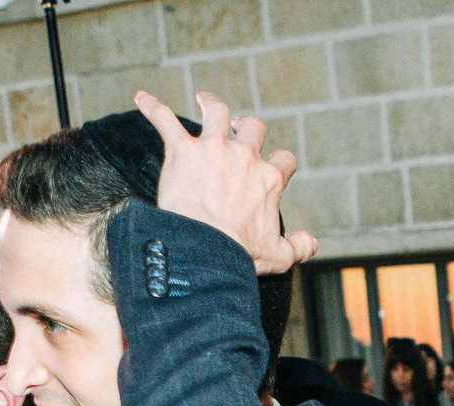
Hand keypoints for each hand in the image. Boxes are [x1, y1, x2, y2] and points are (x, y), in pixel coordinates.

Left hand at [135, 90, 318, 274]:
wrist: (206, 250)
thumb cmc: (241, 256)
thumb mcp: (279, 257)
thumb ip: (298, 247)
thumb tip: (311, 241)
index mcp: (268, 180)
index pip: (284, 161)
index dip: (280, 162)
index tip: (274, 167)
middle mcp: (245, 157)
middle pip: (253, 128)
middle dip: (247, 126)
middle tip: (237, 128)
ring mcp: (213, 149)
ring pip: (216, 112)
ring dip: (211, 104)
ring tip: (204, 100)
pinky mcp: (182, 150)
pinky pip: (165, 120)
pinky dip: (152, 108)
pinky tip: (142, 99)